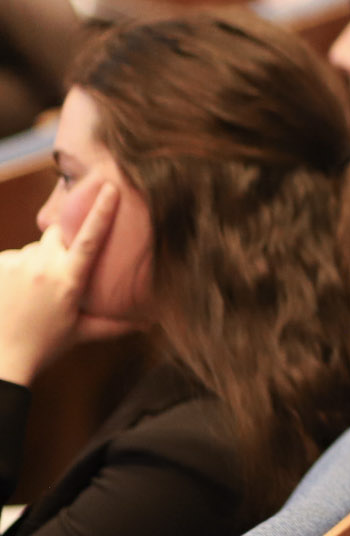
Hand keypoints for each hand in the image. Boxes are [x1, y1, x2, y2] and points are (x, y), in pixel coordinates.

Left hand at [0, 182, 120, 381]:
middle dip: (58, 247)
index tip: (110, 187)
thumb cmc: (42, 347)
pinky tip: (11, 295)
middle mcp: (42, 266)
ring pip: (31, 251)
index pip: (89, 238)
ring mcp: (15, 265)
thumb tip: (149, 324)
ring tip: (28, 295)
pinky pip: (9, 260)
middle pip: (55, 237)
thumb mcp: (80, 333)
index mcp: (68, 280)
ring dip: (33, 264)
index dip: (102, 211)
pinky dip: (13, 272)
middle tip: (55, 276)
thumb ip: (114, 324)